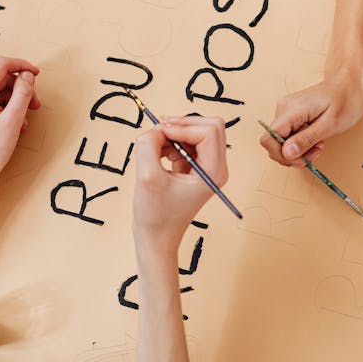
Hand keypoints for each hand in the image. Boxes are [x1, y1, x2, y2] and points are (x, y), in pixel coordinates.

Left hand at [0, 57, 40, 185]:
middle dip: (21, 88)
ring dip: (16, 100)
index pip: (2, 65)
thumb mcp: (13, 120)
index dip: (22, 65)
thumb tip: (27, 76)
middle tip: (35, 104)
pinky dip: (7, 108)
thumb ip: (23, 93)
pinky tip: (15, 124)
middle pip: (2, 78)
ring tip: (25, 119)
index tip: (36, 74)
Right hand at [132, 116, 227, 260]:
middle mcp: (215, 167)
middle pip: (208, 125)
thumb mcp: (147, 177)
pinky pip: (185, 141)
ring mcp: (205, 166)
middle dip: (181, 124)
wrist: (156, 238)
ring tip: (155, 148)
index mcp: (214, 171)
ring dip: (173, 133)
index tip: (161, 133)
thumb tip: (154, 129)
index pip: (209, 131)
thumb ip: (148, 146)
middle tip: (158, 133)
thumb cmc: (156, 215)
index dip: (184, 126)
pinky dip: (169, 141)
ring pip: (195, 131)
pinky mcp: (193, 166)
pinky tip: (157, 155)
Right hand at [260, 70, 362, 166]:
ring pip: (282, 140)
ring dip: (299, 149)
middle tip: (315, 153)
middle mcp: (284, 108)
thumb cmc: (345, 101)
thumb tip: (287, 154)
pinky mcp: (290, 114)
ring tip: (318, 144)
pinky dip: (301, 141)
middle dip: (294, 154)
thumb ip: (306, 140)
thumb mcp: (329, 125)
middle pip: (274, 142)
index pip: (268, 139)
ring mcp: (286, 110)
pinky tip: (315, 138)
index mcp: (291, 110)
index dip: (281, 155)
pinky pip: (288, 134)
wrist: (349, 85)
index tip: (300, 160)